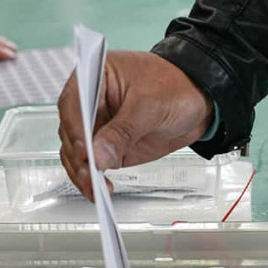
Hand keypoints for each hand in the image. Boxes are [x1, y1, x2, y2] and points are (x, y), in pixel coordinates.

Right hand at [57, 51, 212, 200]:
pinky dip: (92, 179)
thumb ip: (124, 130)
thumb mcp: (150, 105)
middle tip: (91, 176)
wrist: (196, 101)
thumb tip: (100, 154)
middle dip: (78, 157)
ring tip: (97, 188)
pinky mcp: (105, 146)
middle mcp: (89, 102)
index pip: (74, 104)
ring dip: (82, 173)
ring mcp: (96, 126)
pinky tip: (100, 189)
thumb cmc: (174, 86)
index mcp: (94, 77)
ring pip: (75, 153)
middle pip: (71, 132)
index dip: (76, 128)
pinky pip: (90, 165)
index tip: (84, 150)